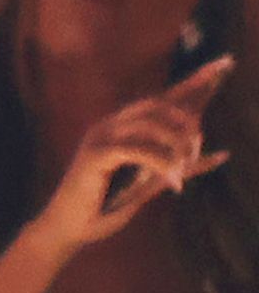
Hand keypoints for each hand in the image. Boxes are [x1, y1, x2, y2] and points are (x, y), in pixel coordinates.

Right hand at [33, 60, 232, 254]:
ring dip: (176, 148)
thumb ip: (181, 166)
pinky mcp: (95, 155)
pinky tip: (174, 185)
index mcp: (121, 128)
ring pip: (152, 124)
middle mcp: (109, 125)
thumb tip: (221, 155)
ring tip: (182, 173)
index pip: (162, 99)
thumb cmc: (105, 207)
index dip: (194, 81)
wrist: (69, 229)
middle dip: (187, 122)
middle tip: (198, 148)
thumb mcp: (152, 185)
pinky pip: (139, 151)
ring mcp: (100, 137)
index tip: (224, 63)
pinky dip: (162, 167)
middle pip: (158, 104)